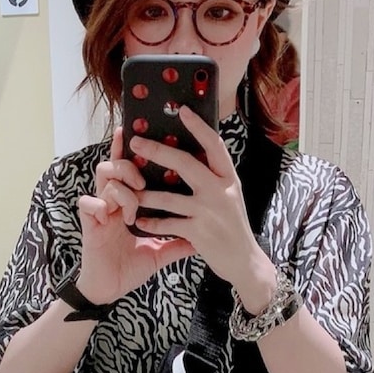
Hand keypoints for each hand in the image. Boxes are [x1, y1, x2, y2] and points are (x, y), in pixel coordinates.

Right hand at [76, 128, 194, 303]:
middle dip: (129, 165)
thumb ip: (178, 241)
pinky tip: (115, 218)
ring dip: (122, 186)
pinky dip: (103, 205)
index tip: (139, 131)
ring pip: (104, 176)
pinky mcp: (88, 222)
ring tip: (132, 204)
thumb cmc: (130, 268)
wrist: (109, 290)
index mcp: (126, 203)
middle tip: (142, 180)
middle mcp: (111, 201)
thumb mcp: (159, 252)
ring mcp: (99, 210)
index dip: (130, 150)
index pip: (129, 170)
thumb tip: (202, 237)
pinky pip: (89, 202)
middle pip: (114, 163)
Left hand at [129, 107, 275, 309]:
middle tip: (136, 143)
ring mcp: (209, 212)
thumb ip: (214, 178)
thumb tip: (192, 154)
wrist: (244, 262)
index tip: (182, 110)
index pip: (213, 145)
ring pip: (169, 197)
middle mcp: (220, 192)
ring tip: (129, 190)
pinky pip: (168, 224)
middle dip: (157, 151)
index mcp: (228, 179)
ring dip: (146, 194)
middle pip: (185, 163)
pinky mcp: (199, 233)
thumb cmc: (233, 227)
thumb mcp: (230, 196)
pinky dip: (152, 222)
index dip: (198, 126)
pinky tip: (139, 221)